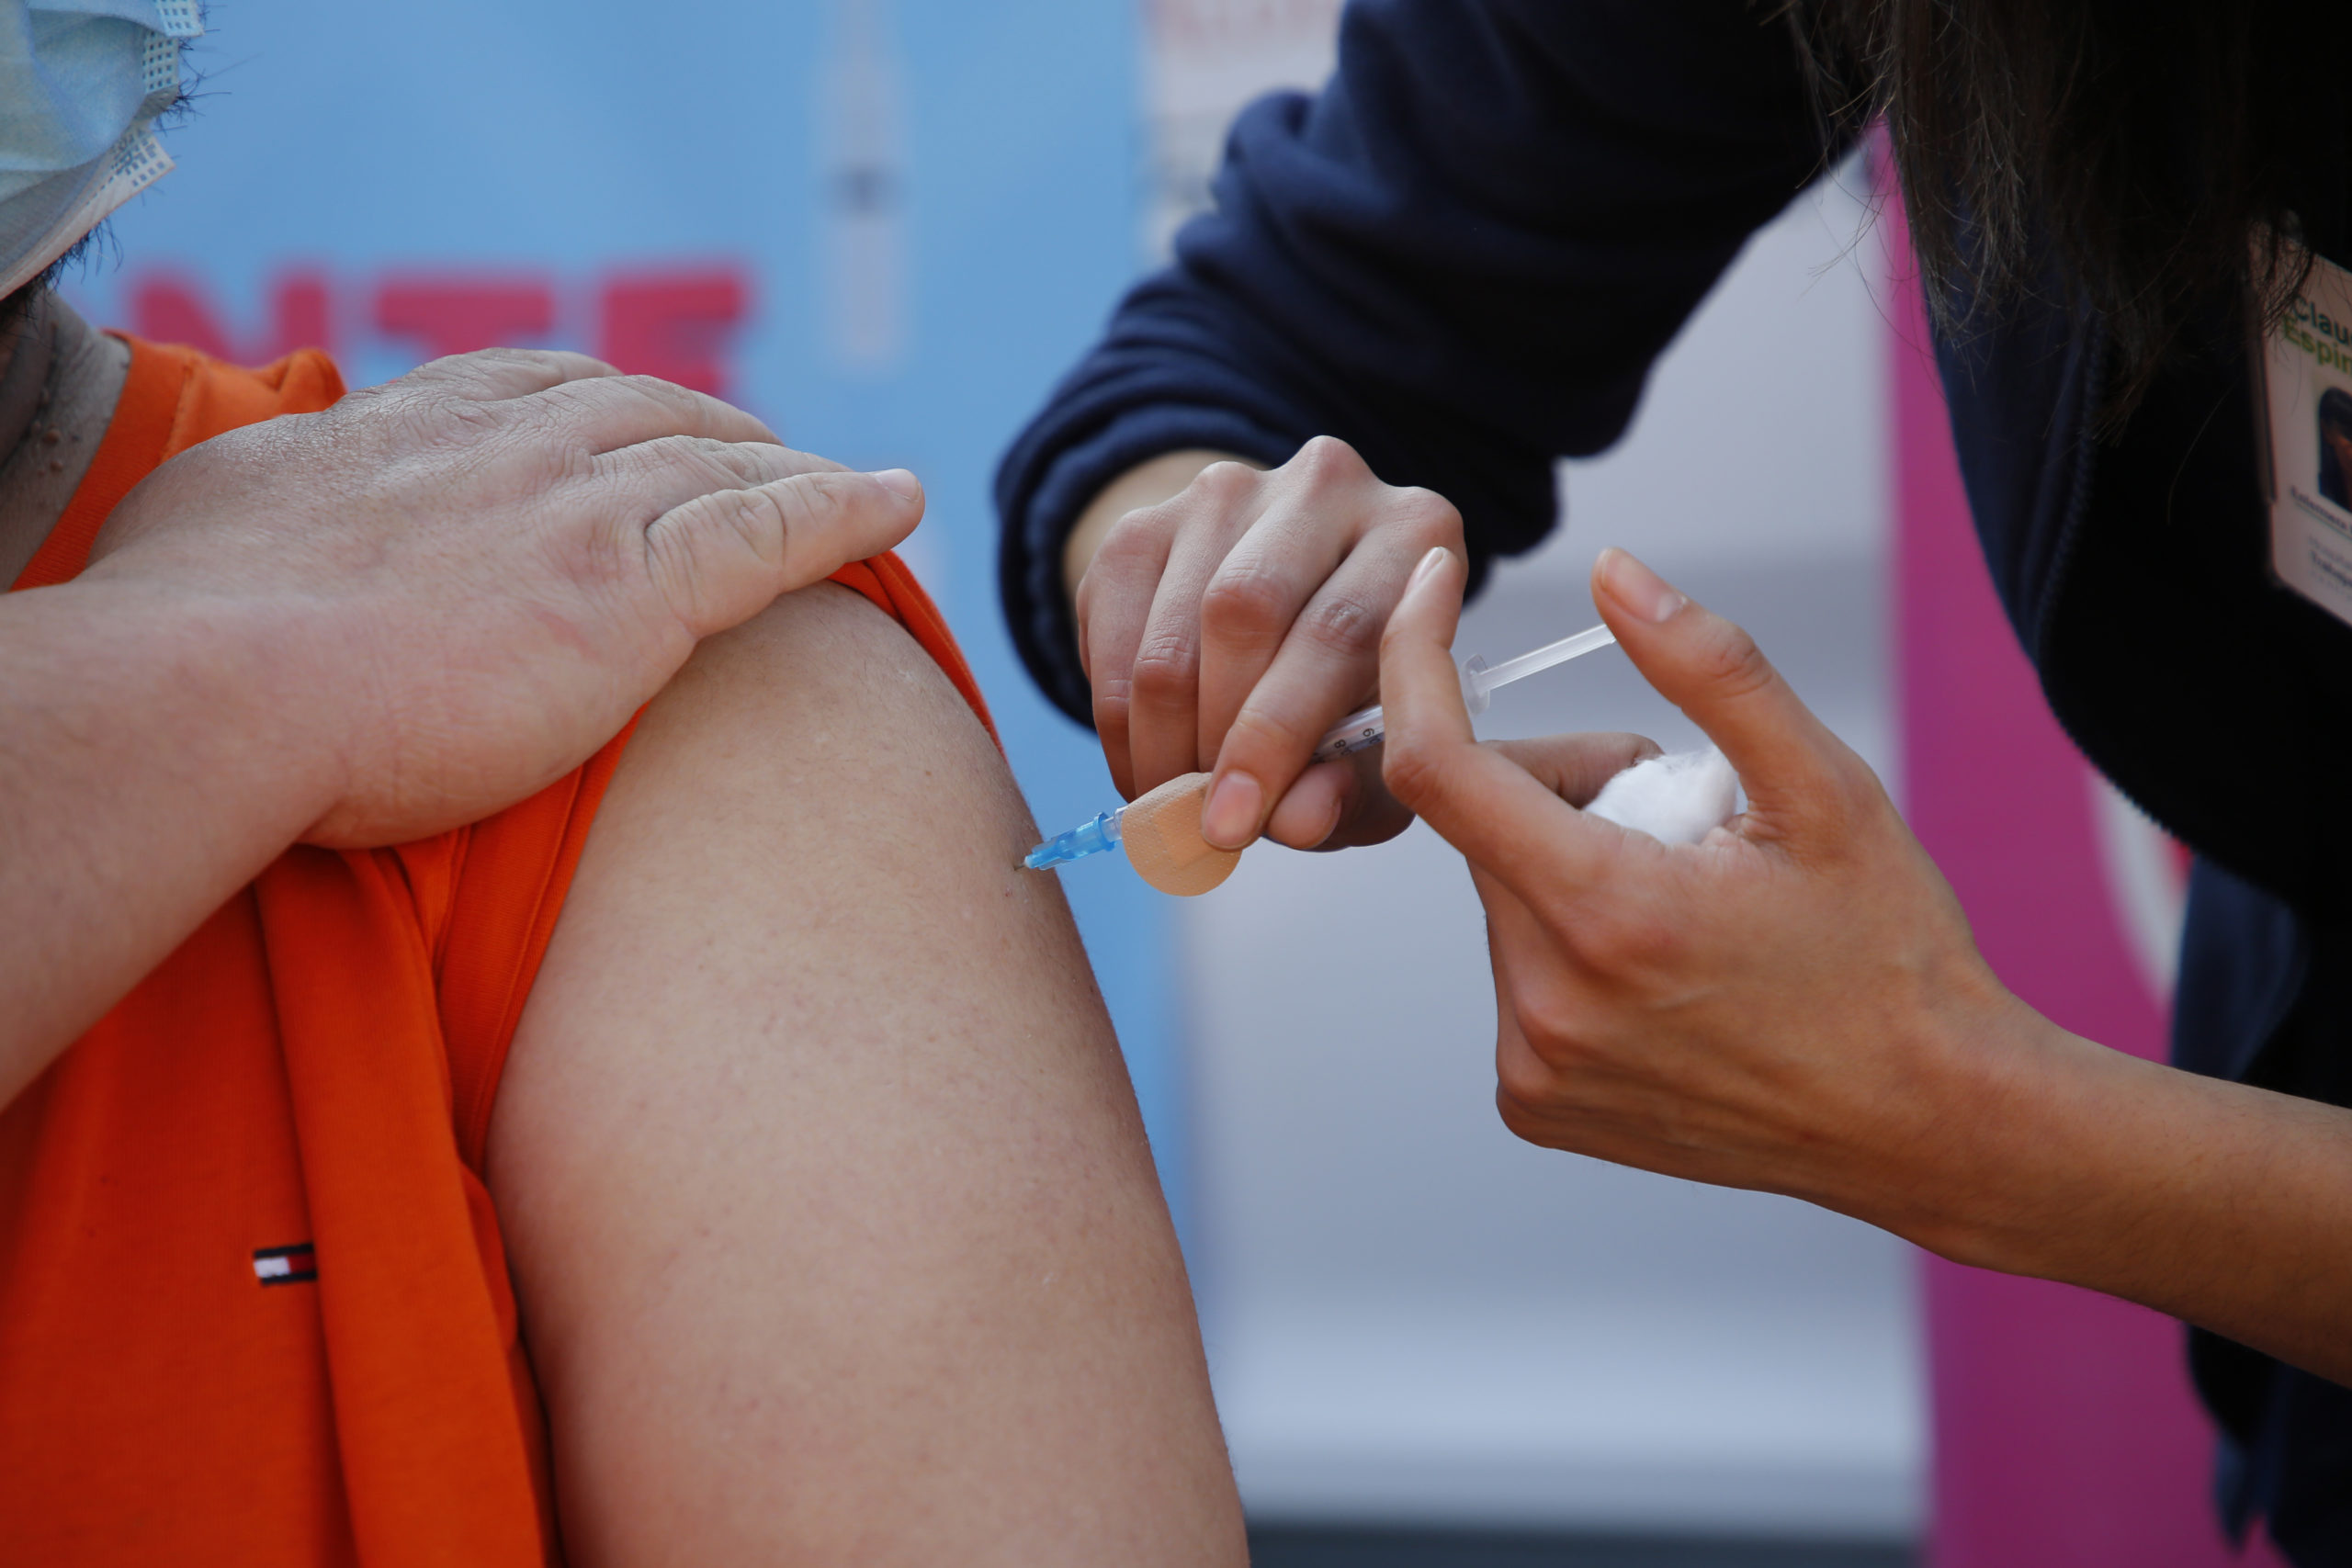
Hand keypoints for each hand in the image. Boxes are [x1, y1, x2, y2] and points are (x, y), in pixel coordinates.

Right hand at [84, 349, 921, 846]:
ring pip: (725, 465)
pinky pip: (775, 534)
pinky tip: (905, 502)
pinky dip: (850, 509)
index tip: (636, 419)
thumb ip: (274, 508)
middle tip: (767, 455)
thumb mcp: (214, 524)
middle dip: (718, 427)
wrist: (215, 689)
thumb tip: (264, 521)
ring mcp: (579, 510)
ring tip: (858, 484)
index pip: (538, 386)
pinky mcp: (637, 590)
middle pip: (649, 413)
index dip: (605, 403)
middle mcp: (508, 446)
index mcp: (411, 429)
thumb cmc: (181, 631)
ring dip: (799, 467)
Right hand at [1073, 436, 1462, 853]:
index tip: (1234, 824)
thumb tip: (1294, 820)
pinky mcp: (1144, 520)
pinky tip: (1141, 763)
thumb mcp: (1381, 752)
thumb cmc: (1354, 696)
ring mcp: (1226, 490)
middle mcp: (1326, 485)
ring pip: (1171, 629)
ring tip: (1171, 805)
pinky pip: (1112, 628)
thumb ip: (1354, 791)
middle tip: (1198, 821)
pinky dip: (1116, 718)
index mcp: (1415, 532)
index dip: (1277, 737)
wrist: (1281, 620)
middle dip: (1210, 737)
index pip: (1338, 631)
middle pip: (1242, 610)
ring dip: (1158, 739)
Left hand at [1377, 544, 2035, 1241]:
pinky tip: (1666, 972)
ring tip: (1690, 905)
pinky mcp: (1536, 1106)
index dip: (1415, 657)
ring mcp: (1534, 1066)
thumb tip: (1611, 572)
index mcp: (1604, 910)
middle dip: (1562, 788)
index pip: (1437, 763)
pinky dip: (1569, 949)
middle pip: (1484, 826)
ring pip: (1503, 900)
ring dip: (1567, 870)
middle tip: (1681, 814)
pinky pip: (1515, 978)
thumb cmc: (1890, 952)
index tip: (1431, 588)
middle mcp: (1545, 1000)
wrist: (1928, 1124)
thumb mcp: (1825, 788)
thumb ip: (1710, 668)